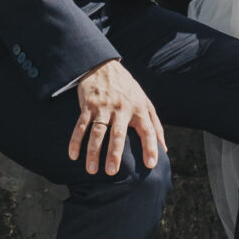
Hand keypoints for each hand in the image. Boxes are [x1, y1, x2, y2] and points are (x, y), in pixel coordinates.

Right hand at [70, 60, 164, 177]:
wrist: (104, 67)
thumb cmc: (128, 90)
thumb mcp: (145, 103)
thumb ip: (156, 125)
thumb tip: (165, 150)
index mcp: (139, 109)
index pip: (148, 130)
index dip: (151, 147)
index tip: (151, 164)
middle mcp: (121, 109)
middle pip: (118, 134)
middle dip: (114, 153)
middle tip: (112, 172)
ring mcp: (104, 107)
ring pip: (97, 132)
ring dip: (93, 152)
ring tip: (92, 170)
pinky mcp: (88, 106)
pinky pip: (81, 126)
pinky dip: (76, 141)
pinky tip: (73, 155)